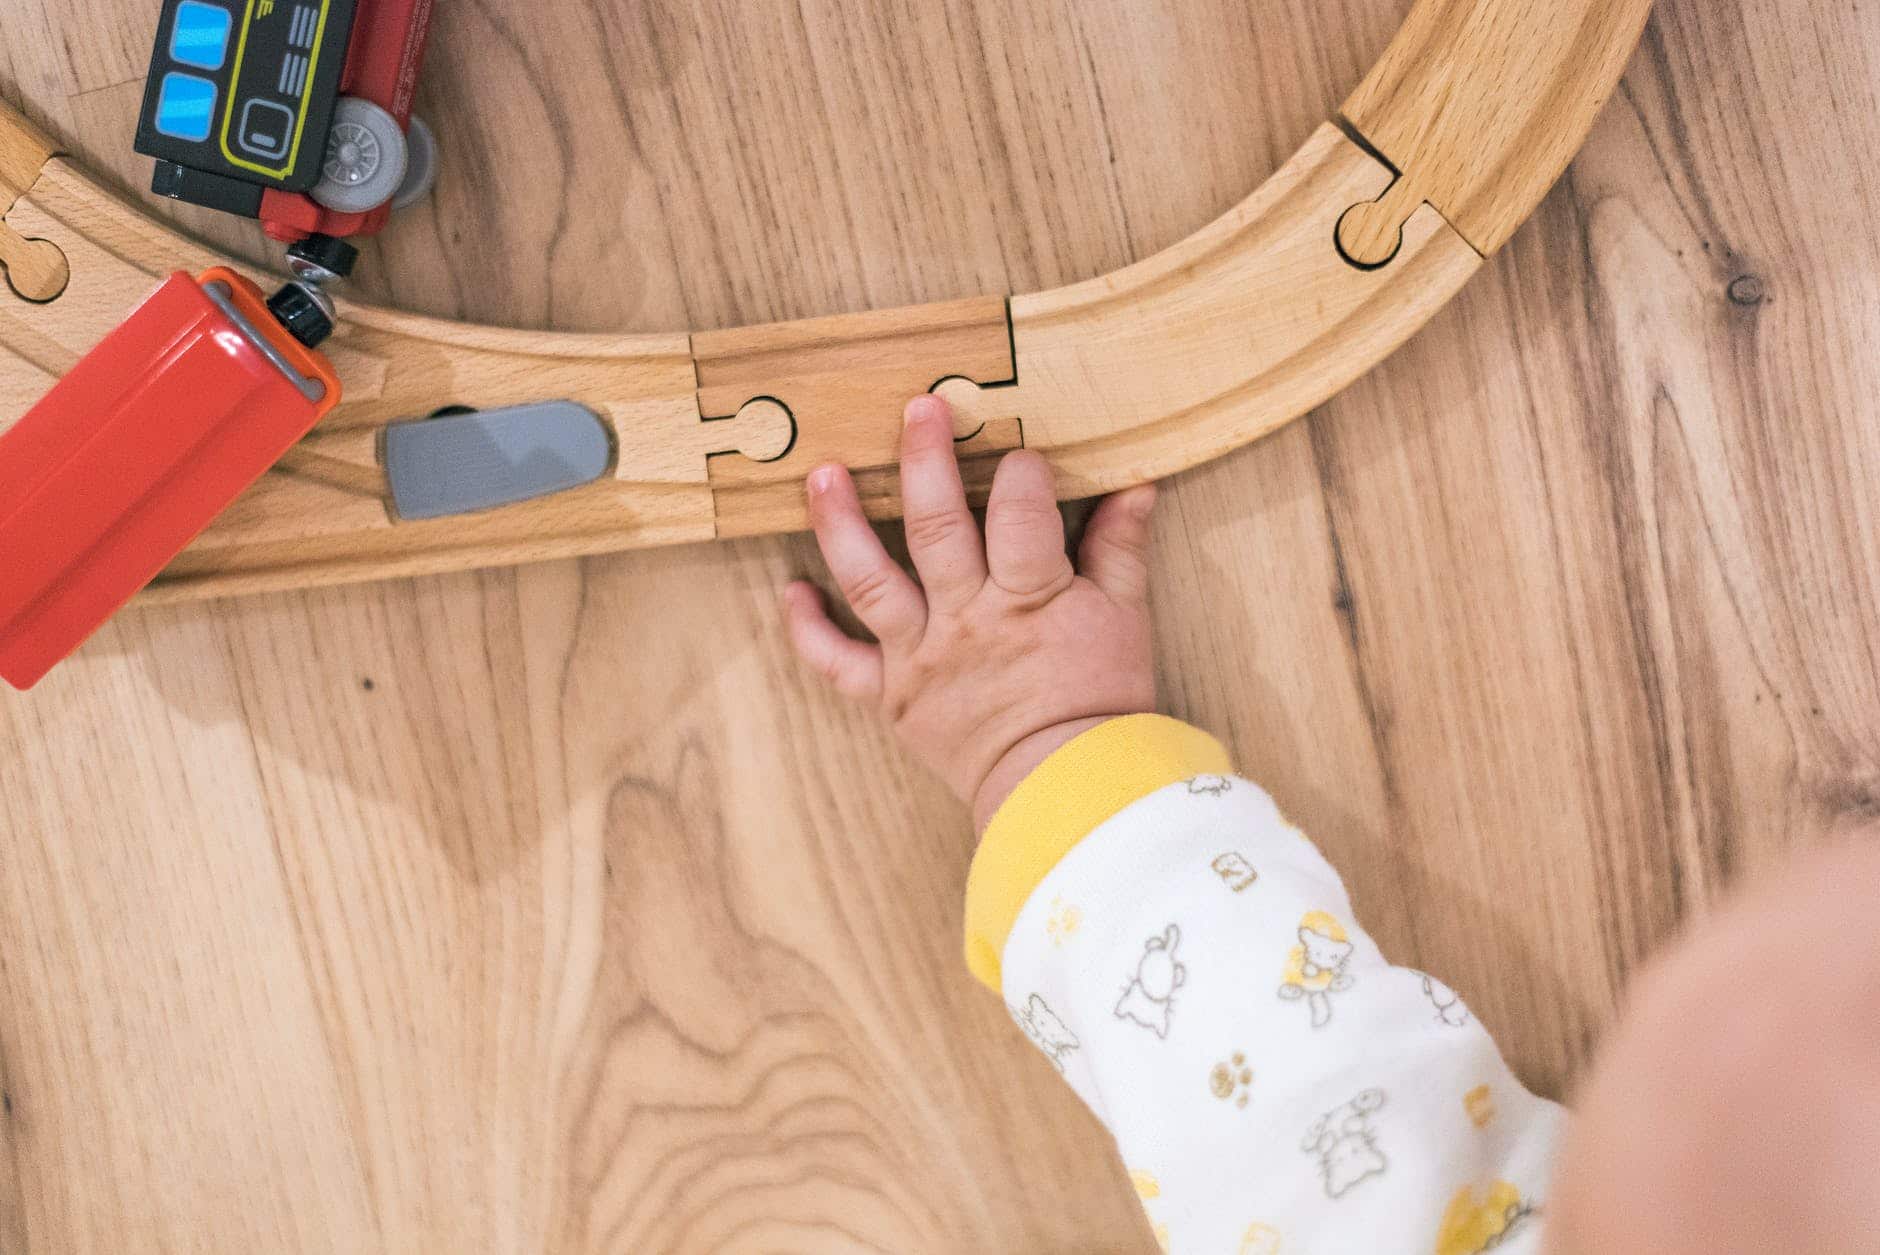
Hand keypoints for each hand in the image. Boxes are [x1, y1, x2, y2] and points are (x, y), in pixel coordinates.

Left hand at [782, 393, 1158, 830]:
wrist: (1068, 795)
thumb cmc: (1101, 704)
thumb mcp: (1127, 619)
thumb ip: (1120, 548)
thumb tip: (1137, 484)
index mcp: (1030, 599)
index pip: (1023, 518)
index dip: (1023, 476)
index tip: (1023, 450)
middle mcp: (966, 621)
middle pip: (937, 529)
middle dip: (924, 462)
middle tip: (916, 407)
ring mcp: (921, 657)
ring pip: (871, 581)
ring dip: (841, 525)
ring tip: (821, 474)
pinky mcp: (891, 696)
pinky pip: (837, 663)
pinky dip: (807, 629)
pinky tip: (789, 588)